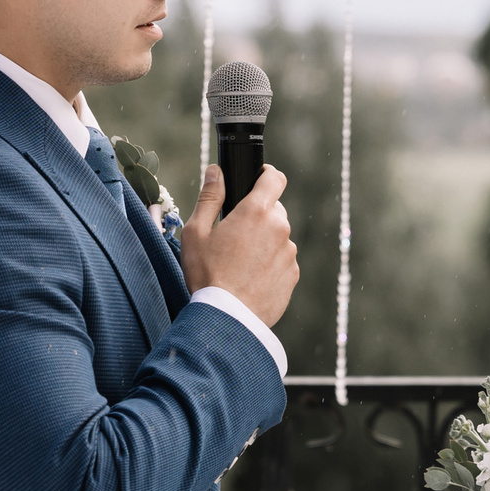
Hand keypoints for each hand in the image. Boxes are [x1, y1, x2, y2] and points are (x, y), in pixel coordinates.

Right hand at [180, 164, 298, 325]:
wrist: (227, 319)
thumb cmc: (207, 275)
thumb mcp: (196, 232)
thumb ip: (210, 197)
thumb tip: (216, 171)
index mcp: (256, 212)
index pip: (274, 178)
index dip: (266, 175)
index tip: (258, 179)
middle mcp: (279, 228)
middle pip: (274, 210)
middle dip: (258, 215)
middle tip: (235, 234)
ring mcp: (289, 253)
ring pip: (279, 237)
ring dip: (265, 241)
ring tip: (240, 262)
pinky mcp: (293, 275)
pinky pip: (282, 261)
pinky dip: (270, 264)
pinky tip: (249, 278)